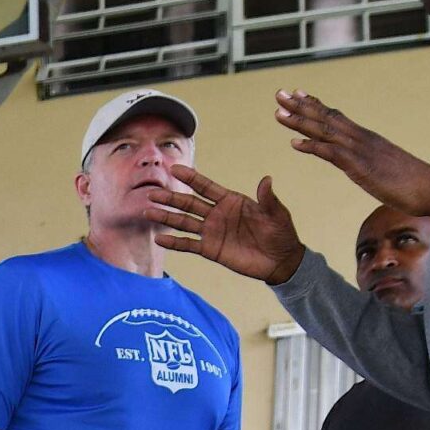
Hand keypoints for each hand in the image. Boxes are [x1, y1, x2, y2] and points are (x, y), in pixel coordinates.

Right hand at [150, 167, 307, 283]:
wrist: (280, 261)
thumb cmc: (281, 234)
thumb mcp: (277, 214)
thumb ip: (268, 199)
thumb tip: (266, 180)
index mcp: (231, 201)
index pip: (206, 187)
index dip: (191, 178)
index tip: (175, 169)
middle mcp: (217, 214)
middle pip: (189, 203)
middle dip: (171, 198)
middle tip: (152, 193)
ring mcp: (212, 232)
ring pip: (184, 222)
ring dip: (166, 218)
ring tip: (148, 212)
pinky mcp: (210, 250)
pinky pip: (188, 245)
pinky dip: (174, 243)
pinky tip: (159, 240)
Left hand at [274, 90, 429, 219]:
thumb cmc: (411, 182)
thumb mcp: (383, 168)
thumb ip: (369, 162)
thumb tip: (360, 164)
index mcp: (366, 138)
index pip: (337, 116)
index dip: (316, 105)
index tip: (299, 94)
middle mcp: (361, 139)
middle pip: (326, 117)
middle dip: (301, 105)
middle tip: (279, 93)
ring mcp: (360, 150)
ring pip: (325, 131)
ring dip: (300, 121)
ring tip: (278, 112)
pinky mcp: (360, 166)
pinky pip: (331, 153)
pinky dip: (312, 147)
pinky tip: (294, 144)